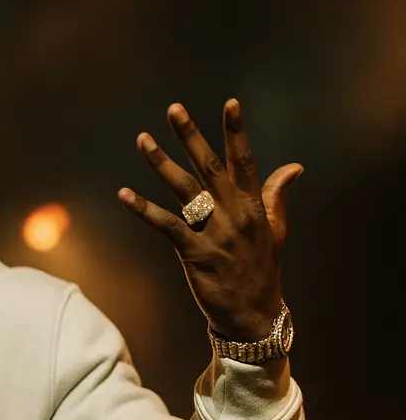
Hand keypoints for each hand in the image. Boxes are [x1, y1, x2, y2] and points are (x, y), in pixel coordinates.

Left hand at [118, 100, 302, 340]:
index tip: (230, 104)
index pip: (245, 162)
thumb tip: (294, 166)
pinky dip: (143, 209)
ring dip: (161, 163)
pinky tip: (124, 194)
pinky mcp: (194, 253)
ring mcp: (215, 233)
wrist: (254, 316)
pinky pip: (166, 226)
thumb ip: (277, 195)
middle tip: (174, 109)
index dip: (236, 132)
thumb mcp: (275, 231)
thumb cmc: (261, 270)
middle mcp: (235, 215)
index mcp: (254, 207)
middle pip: (210, 167)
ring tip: (143, 140)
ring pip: (185, 190)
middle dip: (191, 137)